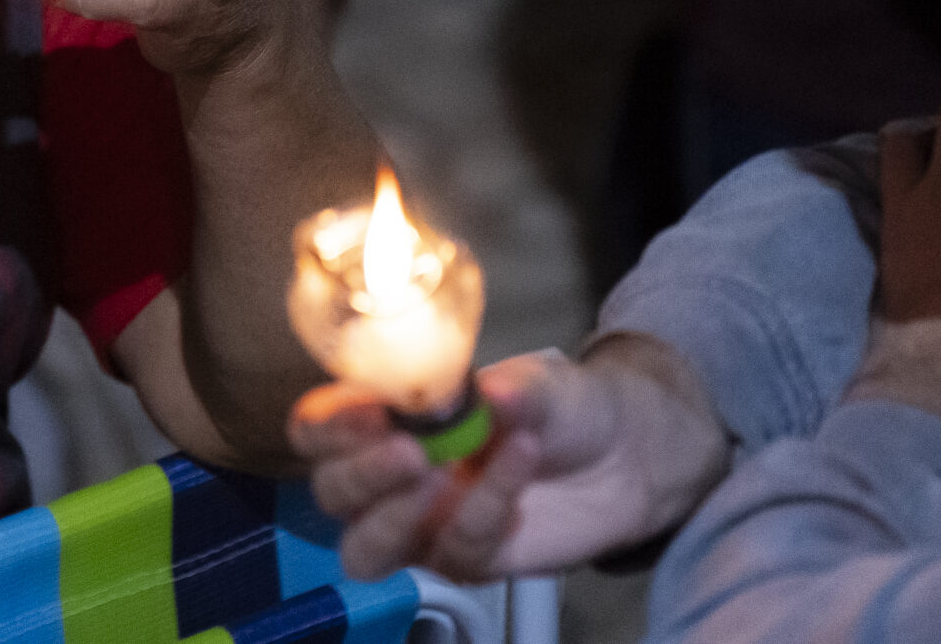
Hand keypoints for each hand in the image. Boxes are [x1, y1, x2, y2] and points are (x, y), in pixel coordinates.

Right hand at [288, 337, 730, 582]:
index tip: (368, 407)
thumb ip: (510, 389)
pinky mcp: (463, 559)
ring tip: (438, 479)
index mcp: (382, 418)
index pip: (317, 429)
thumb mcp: (537, 381)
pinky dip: (487, 505)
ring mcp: (422, 525)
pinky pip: (456, 549)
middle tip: (409, 452)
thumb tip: (486, 395)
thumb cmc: (557, 405)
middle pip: (330, 493)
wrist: (623, 456)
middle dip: (360, 475)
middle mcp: (388, 476)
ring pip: (365, 549)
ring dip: (390, 520)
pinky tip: (521, 463)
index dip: (328, 424)